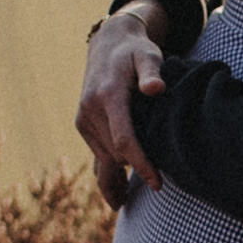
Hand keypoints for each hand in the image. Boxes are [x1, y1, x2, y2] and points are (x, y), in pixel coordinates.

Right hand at [77, 4, 168, 206]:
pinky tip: (117, 195)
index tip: (157, 183)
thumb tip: (156, 89)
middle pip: (116, 154)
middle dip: (136, 168)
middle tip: (160, 183)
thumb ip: (152, 71)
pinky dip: (107, 173)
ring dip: (120, 175)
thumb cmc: (135, 50)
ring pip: (105, 158)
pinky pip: (97, 156)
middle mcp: (90, 110)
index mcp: (108, 96)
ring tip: (133, 198)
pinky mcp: (82, 125)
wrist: (108, 44)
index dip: (141, 165)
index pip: (124, 140)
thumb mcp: (148, 54)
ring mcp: (84, 119)